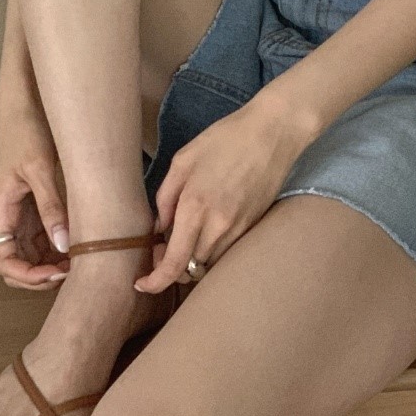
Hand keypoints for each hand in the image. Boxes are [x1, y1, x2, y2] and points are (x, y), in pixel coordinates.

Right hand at [0, 101, 70, 289]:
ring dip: (51, 260)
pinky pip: (42, 232)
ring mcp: (20, 210)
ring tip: (80, 259)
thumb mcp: (40, 168)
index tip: (55, 274)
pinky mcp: (33, 202)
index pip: (4, 261)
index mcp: (0, 211)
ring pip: (31, 250)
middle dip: (41, 274)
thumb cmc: (26, 130)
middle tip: (73, 271)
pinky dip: (58, 242)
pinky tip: (79, 242)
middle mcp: (7, 216)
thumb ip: (51, 207)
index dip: (27, 275)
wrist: (25, 102)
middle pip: (17, 262)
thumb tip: (64, 245)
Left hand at [135, 98, 308, 294]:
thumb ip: (164, 197)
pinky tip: (208, 227)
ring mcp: (239, 228)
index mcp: (195, 208)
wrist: (274, 132)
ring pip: (210, 263)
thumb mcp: (183, 160)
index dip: (155, 282)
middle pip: (191, 269)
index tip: (142, 284)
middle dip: (172, 266)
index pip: (173, 265)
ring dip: (194, 258)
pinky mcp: (253, 225)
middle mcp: (218, 226)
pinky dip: (212, 248)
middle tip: (163, 247)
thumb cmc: (225, 139)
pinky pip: (227, 250)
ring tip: (188, 234)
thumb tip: (160, 229)